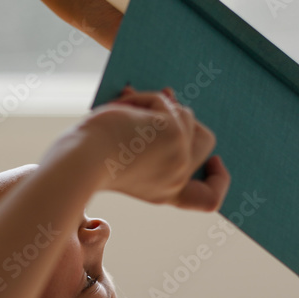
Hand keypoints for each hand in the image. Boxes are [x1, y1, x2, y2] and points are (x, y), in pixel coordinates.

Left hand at [79, 86, 229, 210]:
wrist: (79, 161)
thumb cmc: (88, 159)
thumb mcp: (127, 157)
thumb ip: (155, 142)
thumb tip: (170, 98)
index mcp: (166, 193)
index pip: (209, 198)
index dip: (219, 178)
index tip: (215, 160)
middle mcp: (178, 180)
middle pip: (205, 140)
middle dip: (185, 118)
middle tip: (162, 105)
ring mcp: (180, 156)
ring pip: (185, 114)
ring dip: (154, 105)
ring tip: (124, 111)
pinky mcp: (173, 133)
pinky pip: (165, 101)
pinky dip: (141, 99)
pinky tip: (121, 107)